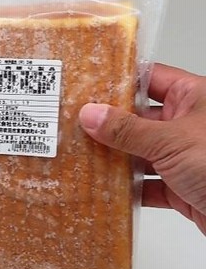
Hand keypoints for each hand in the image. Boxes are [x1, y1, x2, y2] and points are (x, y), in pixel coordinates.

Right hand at [79, 64, 205, 234]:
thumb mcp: (172, 140)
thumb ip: (128, 130)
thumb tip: (90, 115)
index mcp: (193, 98)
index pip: (150, 79)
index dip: (120, 81)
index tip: (88, 85)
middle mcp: (186, 124)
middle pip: (139, 118)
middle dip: (109, 124)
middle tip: (75, 123)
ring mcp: (182, 156)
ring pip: (139, 152)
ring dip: (114, 158)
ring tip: (81, 154)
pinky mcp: (179, 186)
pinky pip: (146, 183)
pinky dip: (127, 188)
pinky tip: (105, 188)